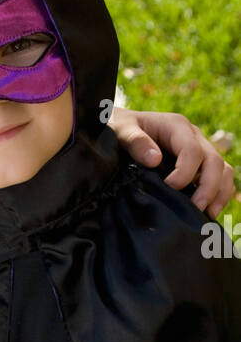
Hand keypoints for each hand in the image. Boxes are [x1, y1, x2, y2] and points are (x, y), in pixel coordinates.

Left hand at [109, 106, 234, 217]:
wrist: (120, 128)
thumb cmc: (120, 127)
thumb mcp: (121, 129)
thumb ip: (135, 141)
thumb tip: (155, 160)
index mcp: (176, 127)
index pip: (193, 151)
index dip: (185, 172)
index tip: (170, 188)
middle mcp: (193, 137)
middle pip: (214, 162)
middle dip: (208, 187)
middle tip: (195, 209)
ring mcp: (198, 150)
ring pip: (222, 170)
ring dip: (218, 193)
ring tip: (207, 215)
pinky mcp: (198, 165)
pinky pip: (218, 178)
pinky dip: (217, 195)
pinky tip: (206, 213)